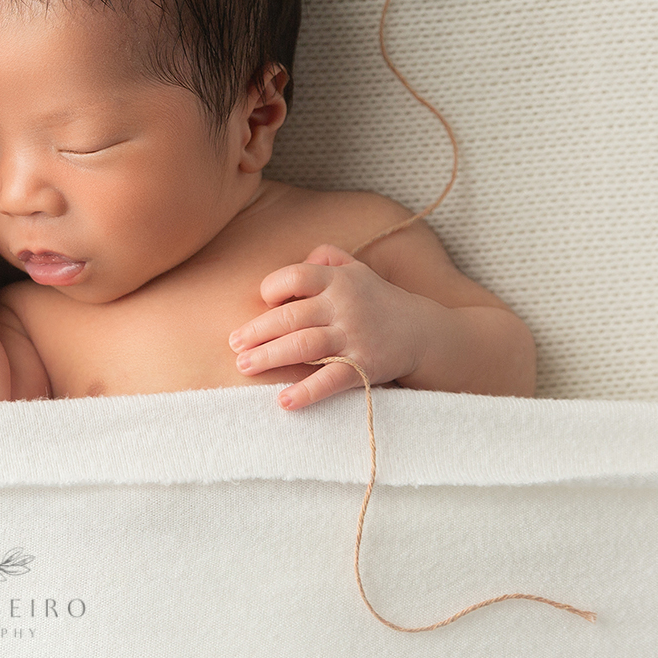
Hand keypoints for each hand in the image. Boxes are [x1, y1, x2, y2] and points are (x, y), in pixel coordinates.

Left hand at [228, 244, 440, 410]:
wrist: (424, 332)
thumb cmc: (377, 300)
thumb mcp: (356, 269)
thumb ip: (326, 257)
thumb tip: (299, 258)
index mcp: (338, 280)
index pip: (295, 276)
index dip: (272, 288)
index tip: (262, 304)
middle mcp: (345, 306)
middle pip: (291, 317)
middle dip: (257, 332)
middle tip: (233, 345)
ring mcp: (355, 337)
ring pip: (304, 346)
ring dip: (269, 357)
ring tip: (244, 366)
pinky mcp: (365, 367)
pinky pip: (331, 380)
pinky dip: (307, 392)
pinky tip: (284, 401)